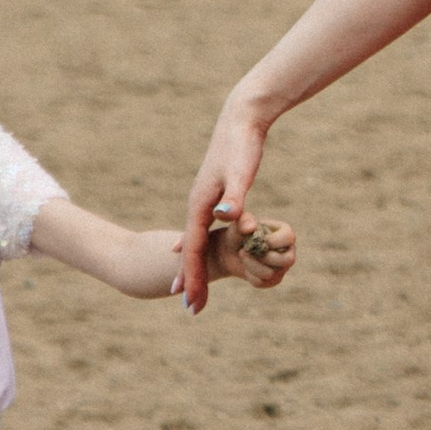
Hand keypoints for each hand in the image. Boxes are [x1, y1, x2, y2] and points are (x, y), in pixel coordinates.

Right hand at [178, 97, 269, 317]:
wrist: (239, 121)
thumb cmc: (241, 147)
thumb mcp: (241, 174)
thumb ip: (235, 198)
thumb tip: (224, 218)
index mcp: (200, 205)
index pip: (192, 250)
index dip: (192, 277)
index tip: (191, 302)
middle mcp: (196, 206)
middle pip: (189, 250)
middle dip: (190, 279)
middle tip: (191, 308)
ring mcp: (202, 201)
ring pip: (193, 241)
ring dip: (192, 266)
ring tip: (190, 288)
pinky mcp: (211, 196)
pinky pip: (199, 230)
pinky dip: (196, 247)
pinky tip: (192, 252)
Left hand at [204, 210, 294, 290]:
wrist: (230, 250)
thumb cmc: (238, 233)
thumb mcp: (239, 223)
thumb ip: (244, 220)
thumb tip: (251, 228)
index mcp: (286, 233)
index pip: (289, 238)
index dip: (272, 241)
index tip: (254, 238)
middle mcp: (289, 251)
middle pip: (287, 260)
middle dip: (262, 256)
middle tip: (245, 249)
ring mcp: (282, 267)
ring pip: (271, 274)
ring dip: (251, 265)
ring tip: (243, 255)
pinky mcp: (273, 280)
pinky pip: (262, 282)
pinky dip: (249, 274)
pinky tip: (246, 266)